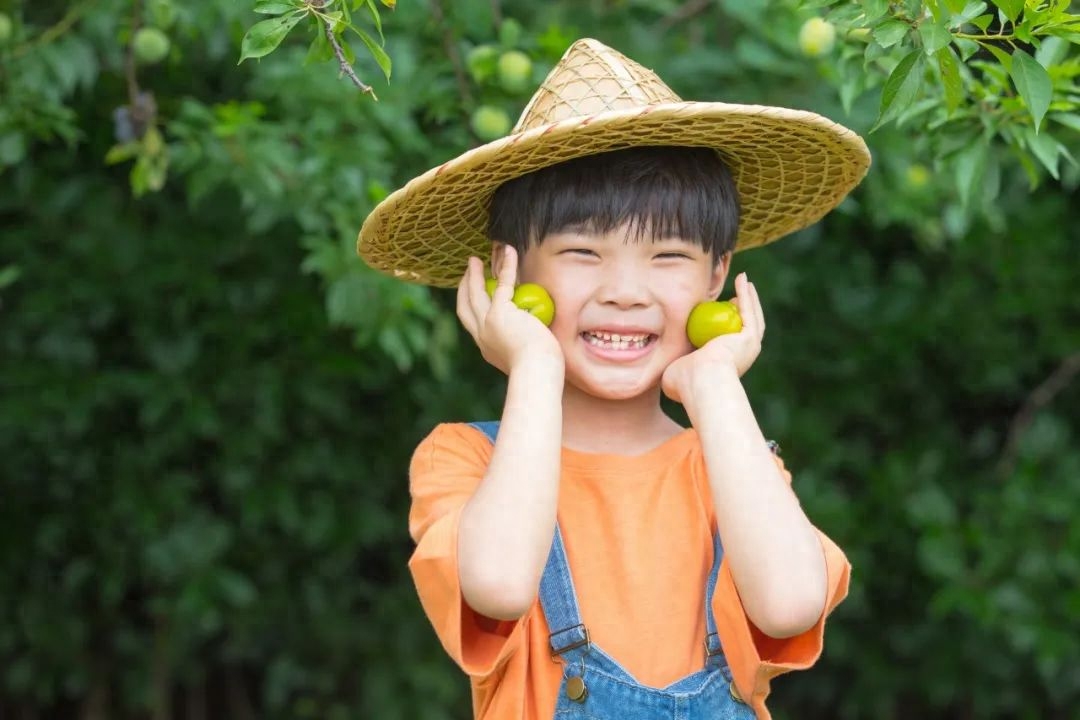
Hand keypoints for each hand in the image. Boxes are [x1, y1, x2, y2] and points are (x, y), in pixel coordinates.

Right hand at [456, 245, 562, 374]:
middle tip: (470, 269)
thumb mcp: (525, 357)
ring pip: (475, 292)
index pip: (472, 323)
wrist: (537, 373)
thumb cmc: (539, 370)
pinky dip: (506, 266)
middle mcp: (482, 335)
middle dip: (465, 285)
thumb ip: (522, 346)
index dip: (470, 305)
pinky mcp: (501, 313)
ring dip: (474, 274)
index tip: (473, 293)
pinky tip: (509, 252)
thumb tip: (533, 339)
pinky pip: (502, 283)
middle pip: (465, 305)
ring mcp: (488, 323)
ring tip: (476, 259)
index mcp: (486, 347)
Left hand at [661, 272, 764, 404]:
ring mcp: (748, 346)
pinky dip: (746, 293)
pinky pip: (748, 310)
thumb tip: (667, 364)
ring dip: (749, 297)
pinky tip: (742, 279)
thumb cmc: (684, 383)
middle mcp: (741, 356)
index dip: (725, 325)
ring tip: (745, 281)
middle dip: (744, 308)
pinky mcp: (749, 337)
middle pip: (746, 326)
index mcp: (726, 364)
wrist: (700, 382)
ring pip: (751, 316)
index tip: (718, 311)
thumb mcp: (675, 372)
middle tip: (739, 293)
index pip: (727, 340)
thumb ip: (674, 365)